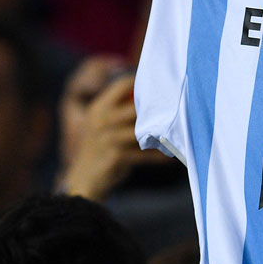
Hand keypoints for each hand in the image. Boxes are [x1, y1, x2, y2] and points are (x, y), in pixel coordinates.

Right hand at [58, 72, 167, 200]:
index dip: (142, 83)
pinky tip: (169, 158)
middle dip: (156, 108)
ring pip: (141, 129)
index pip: (121, 85)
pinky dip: (158, 156)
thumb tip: (149, 98)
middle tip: (176, 108)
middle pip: (135, 105)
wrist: (85, 180)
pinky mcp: (116, 156)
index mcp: (98, 108)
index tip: (162, 86)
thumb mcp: (104, 126)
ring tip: (177, 133)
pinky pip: (144, 154)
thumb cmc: (100, 150)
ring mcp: (108, 138)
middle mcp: (101, 120)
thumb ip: (120, 111)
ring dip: (160, 133)